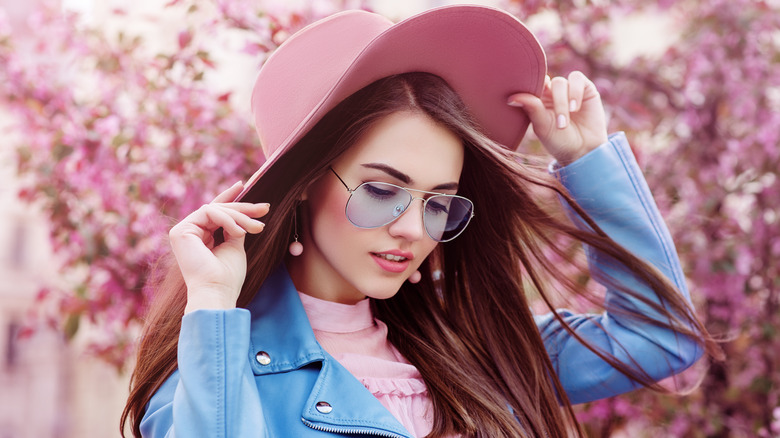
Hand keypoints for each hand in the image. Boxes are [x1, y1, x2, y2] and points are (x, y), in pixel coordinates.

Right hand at [169, 181, 269, 312]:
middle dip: (243, 208)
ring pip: (215, 209)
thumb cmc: (228, 275)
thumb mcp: (235, 245)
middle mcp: (189, 233)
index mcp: (200, 238)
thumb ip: (234, 227)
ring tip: (256, 228)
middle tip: (264, 209)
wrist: (217, 291)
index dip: (228, 197)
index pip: (214, 212)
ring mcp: (183, 231)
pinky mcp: (180, 231)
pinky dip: (228, 219)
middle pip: (217, 209)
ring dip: (239, 216)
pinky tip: (239, 232)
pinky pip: (209, 212)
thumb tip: (241, 212)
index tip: (244, 184)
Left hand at [508, 71, 608, 165]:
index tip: (533, 102)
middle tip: (559, 124)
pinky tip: (575, 109)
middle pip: (545, 83)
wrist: (584, 150)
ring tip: (566, 121)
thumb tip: (511, 98)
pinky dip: (575, 92)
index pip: (531, 85)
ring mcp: (567, 88)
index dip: (530, 88)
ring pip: (560, 82)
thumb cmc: (559, 140)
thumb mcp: (543, 126)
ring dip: (562, 102)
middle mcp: (551, 92)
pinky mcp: (585, 87)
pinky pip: (577, 78)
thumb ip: (532, 109)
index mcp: (537, 100)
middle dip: (553, 103)